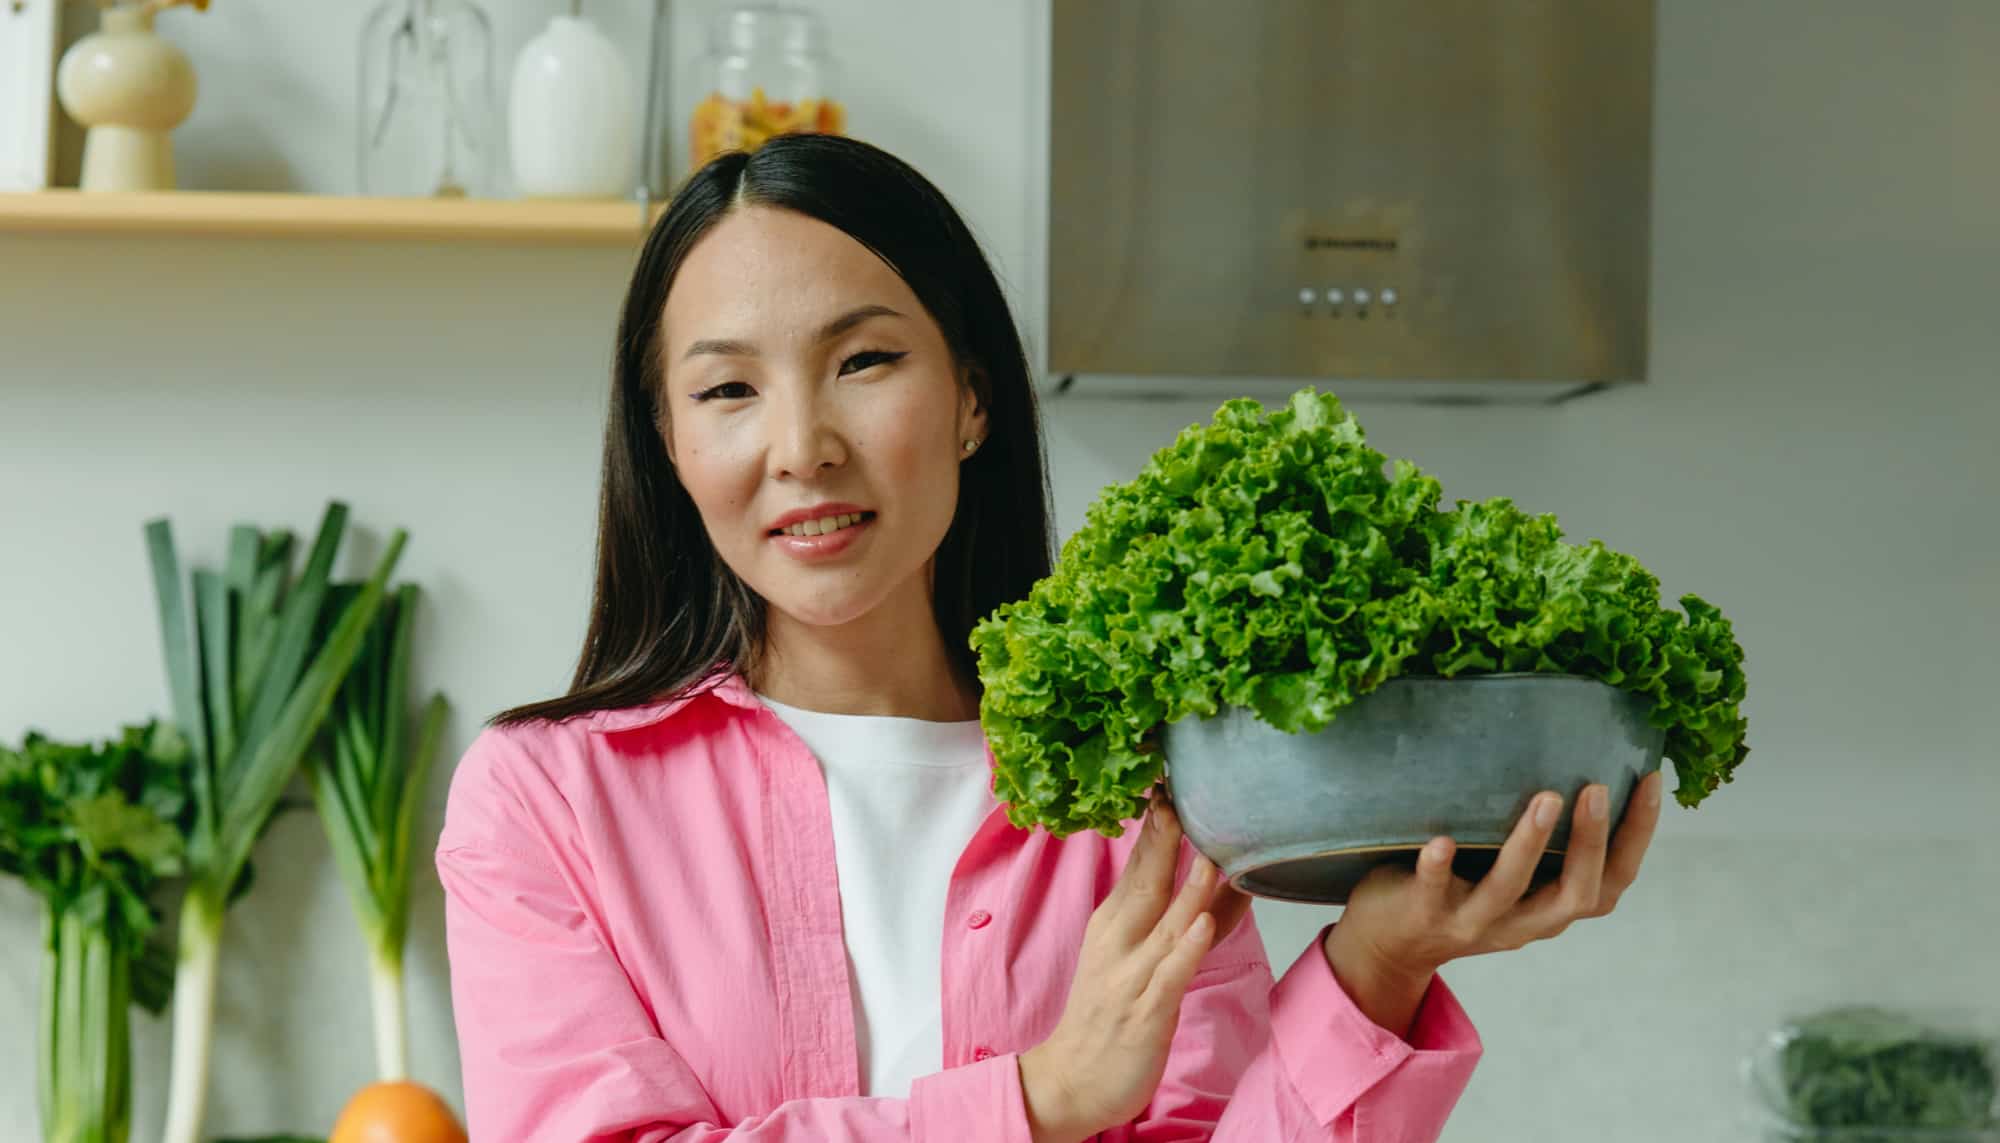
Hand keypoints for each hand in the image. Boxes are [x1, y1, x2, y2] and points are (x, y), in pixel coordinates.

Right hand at [1019, 791, 1253, 1142]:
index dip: (1156, 826)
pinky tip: (1203, 926)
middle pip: (1146, 882)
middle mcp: (1118, 941)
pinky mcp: (1144, 1012)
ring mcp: (1130, 976)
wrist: (1071, 1080)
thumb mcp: (1132, 953)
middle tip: (1185, 796)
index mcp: (1112, 922)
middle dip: (1167, 840)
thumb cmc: (1108, 1013)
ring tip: (1212, 852)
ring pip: (1163, 924)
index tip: (1173, 784)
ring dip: (1189, 887)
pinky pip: (1169, 976)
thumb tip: (1215, 878)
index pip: (1136, 864)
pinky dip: (1186, 949)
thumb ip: (1172, 916)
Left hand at [1325, 770, 1665, 1036]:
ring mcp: (1471, 921)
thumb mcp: (1516, 879)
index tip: (1651, 781)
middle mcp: (1521, 923)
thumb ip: (1546, 846)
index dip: (1637, 836)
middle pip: (1574, 895)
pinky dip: (1438, 867)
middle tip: (1597, 788)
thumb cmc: (1462, 890)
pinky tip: (1440, 840)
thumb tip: (1578, 760)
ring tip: (1546, 799)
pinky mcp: (1423, 914)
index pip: (1612, 881)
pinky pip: (1433, 891)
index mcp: (1551, 910)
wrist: (1389, 945)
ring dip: (1529, 846)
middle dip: (1591, 843)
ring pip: (1508, 890)